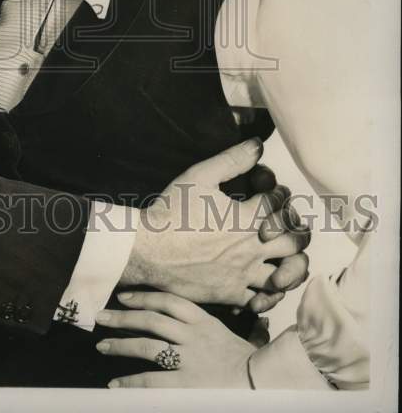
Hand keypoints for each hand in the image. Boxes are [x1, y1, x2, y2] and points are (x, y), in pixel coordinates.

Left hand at [96, 291, 255, 388]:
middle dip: (123, 317)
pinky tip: (115, 385)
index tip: (124, 297)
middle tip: (102, 317)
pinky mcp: (186, 383)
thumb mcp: (246, 340)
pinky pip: (151, 380)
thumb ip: (239, 330)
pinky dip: (130, 382)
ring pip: (147, 346)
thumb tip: (258, 321)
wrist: (264, 385)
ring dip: (121, 345)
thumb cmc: (257, 366)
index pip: (169, 301)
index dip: (144, 297)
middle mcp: (193, 336)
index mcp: (206, 322)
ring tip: (102, 345)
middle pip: (152, 320)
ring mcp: (188, 359)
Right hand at [119, 138, 309, 307]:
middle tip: (288, 224)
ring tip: (286, 258)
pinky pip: (263, 300)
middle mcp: (251, 248)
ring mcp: (242, 274)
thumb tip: (258, 144)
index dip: (280, 193)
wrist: (147, 250)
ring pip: (287, 276)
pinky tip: (266, 284)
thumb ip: (231, 160)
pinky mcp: (230, 293)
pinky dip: (270, 294)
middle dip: (298, 229)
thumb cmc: (171, 211)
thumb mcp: (198, 176)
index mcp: (246, 218)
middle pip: (296, 242)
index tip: (272, 191)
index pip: (281, 203)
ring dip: (292, 265)